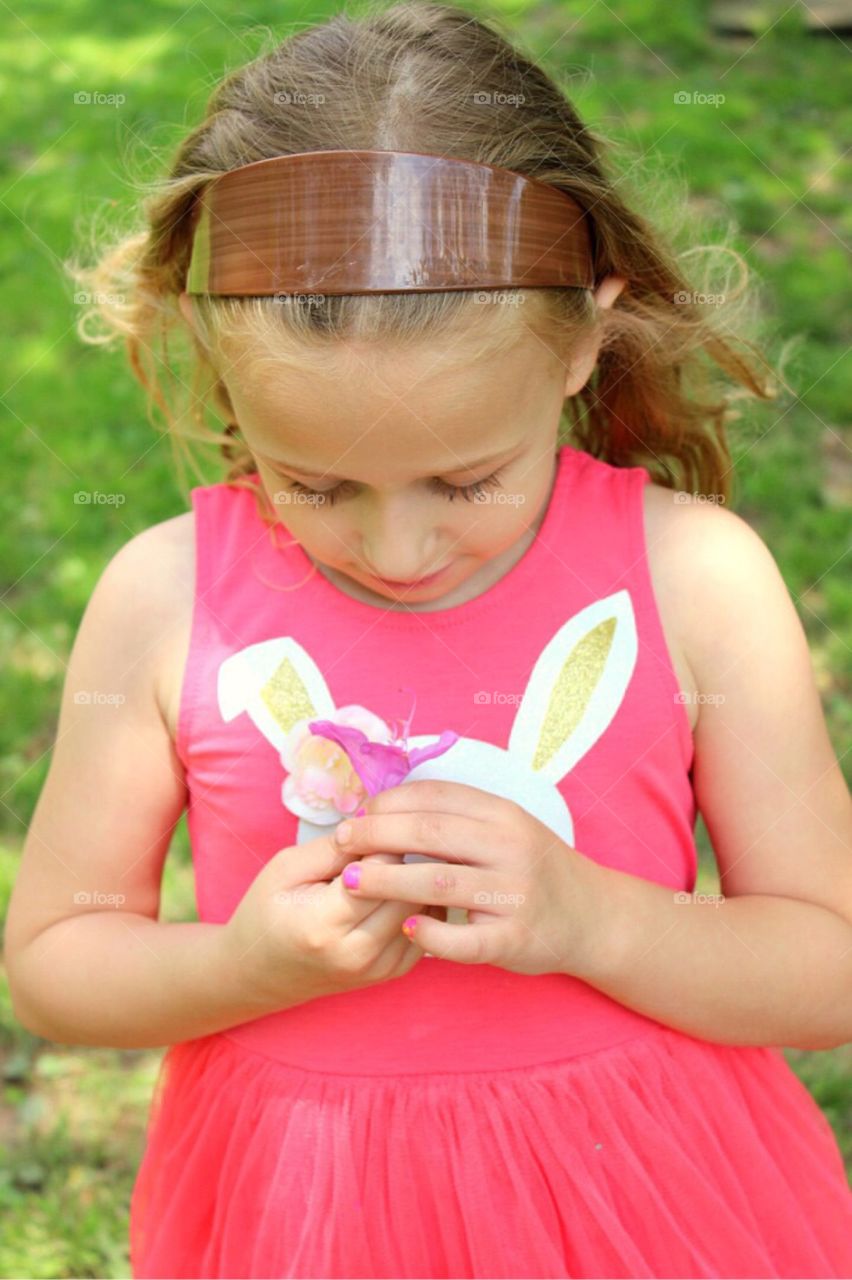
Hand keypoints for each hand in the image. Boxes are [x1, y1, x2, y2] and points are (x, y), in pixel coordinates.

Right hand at [221, 834, 438, 1009]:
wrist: (260, 972)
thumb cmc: (267, 912)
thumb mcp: (287, 867)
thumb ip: (334, 848)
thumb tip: (379, 826)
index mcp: (324, 924)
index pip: (381, 871)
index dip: (385, 840)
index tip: (378, 823)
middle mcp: (357, 953)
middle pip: (409, 891)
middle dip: (406, 858)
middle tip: (395, 836)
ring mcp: (378, 969)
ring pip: (425, 910)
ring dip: (419, 880)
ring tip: (400, 859)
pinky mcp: (392, 973)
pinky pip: (427, 929)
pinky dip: (423, 904)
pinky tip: (404, 886)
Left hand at [332, 780, 607, 977]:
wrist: (593, 916)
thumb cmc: (534, 868)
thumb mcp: (506, 828)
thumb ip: (458, 817)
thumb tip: (386, 807)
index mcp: (503, 815)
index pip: (435, 796)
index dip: (388, 802)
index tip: (358, 812)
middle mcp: (510, 848)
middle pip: (428, 834)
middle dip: (376, 835)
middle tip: (343, 842)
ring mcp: (514, 894)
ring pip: (437, 883)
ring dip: (387, 881)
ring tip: (352, 882)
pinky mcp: (514, 939)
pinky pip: (462, 940)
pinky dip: (428, 934)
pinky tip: (405, 928)